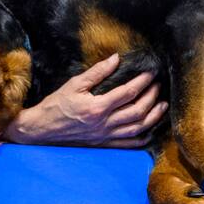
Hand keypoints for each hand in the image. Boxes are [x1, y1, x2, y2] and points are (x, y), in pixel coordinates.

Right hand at [2, 54, 166, 146]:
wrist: (41, 130)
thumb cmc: (56, 105)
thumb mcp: (74, 84)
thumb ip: (97, 72)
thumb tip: (116, 58)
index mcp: (97, 108)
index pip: (128, 93)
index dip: (143, 81)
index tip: (152, 72)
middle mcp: (103, 124)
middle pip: (137, 111)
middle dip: (152, 97)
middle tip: (158, 85)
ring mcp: (105, 137)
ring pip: (137, 129)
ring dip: (153, 116)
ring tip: (163, 105)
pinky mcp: (103, 145)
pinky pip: (128, 144)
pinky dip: (143, 137)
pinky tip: (151, 129)